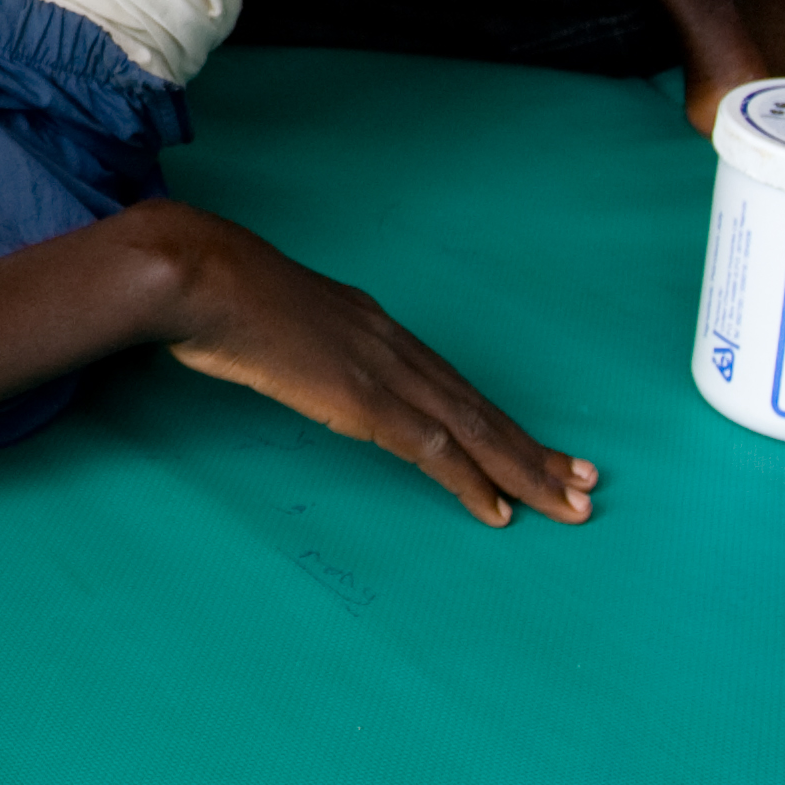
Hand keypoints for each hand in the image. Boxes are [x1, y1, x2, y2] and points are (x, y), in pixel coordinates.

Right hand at [151, 207, 596, 528]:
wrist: (198, 273)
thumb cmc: (215, 291)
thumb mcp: (269, 317)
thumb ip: (295, 343)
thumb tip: (290, 355)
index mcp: (371, 326)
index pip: (449, 383)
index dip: (494, 420)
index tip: (532, 447)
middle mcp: (391, 345)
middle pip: (478, 407)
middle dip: (534, 449)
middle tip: (586, 484)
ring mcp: (380, 370)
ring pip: (472, 429)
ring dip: (524, 470)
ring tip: (569, 503)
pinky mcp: (360, 398)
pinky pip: (430, 449)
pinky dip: (469, 482)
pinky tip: (497, 511)